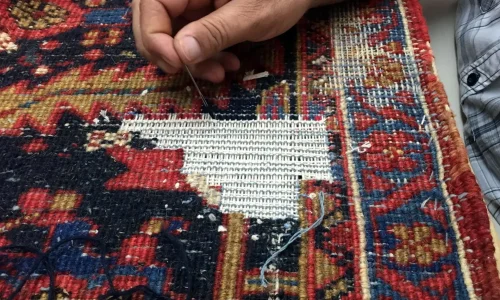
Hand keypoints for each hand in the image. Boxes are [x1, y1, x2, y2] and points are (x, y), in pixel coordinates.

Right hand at [132, 0, 340, 82]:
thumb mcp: (250, 14)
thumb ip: (214, 32)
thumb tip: (180, 54)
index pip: (152, 5)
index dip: (155, 36)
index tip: (175, 63)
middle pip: (152, 19)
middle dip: (169, 52)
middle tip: (185, 72)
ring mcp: (193, 2)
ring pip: (171, 34)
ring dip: (192, 60)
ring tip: (219, 73)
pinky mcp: (202, 15)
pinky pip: (191, 39)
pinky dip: (205, 57)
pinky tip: (227, 64)